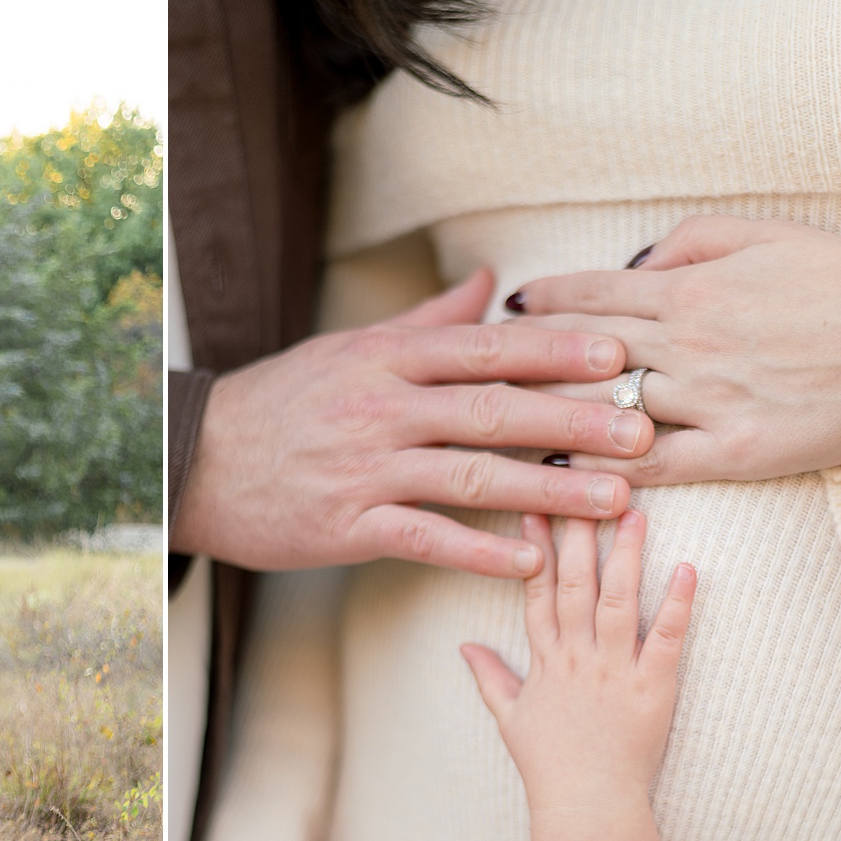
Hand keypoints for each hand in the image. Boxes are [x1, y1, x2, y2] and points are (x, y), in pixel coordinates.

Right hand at [174, 269, 653, 577]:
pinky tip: (531, 560)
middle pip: (492, 410)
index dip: (555, 350)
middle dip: (574, 420)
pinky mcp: (347, 526)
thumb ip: (427, 320)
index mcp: (385, 358)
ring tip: (615, 501)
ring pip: (471, 478)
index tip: (618, 352)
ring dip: (549, 491)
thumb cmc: (280, 404)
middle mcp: (381, 408)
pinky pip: (425, 539)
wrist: (197, 463)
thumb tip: (491, 280)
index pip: (484, 348)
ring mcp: (365, 469)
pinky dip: (479, 551)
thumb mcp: (349, 347)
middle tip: (644, 429)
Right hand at [461, 512, 694, 840]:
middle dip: (578, 533)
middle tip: (583, 484)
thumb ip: (490, 676)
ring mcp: (615, 671)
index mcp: (546, 661)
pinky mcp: (654, 689)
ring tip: (635, 511)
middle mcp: (578, 658)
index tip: (532, 505)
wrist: (586, 807)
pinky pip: (666, 638)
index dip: (534, 547)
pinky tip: (686, 567)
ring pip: (620, 601)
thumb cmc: (549, 766)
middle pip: (575, 584)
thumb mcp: (510, 718)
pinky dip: (678, 603)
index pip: (536, 592)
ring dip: (627, 554)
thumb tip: (464, 647)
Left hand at [509, 216, 840, 482]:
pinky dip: (603, 469)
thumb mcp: (766, 235)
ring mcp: (709, 400)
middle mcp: (688, 343)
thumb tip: (627, 267)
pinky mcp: (736, 450)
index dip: (541, 302)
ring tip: (497, 427)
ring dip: (547, 417)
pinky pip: (653, 464)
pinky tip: (559, 476)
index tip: (505, 309)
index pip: (591, 295)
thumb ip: (688, 244)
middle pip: (582, 354)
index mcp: (690, 288)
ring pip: (606, 408)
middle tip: (473, 373)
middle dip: (522, 361)